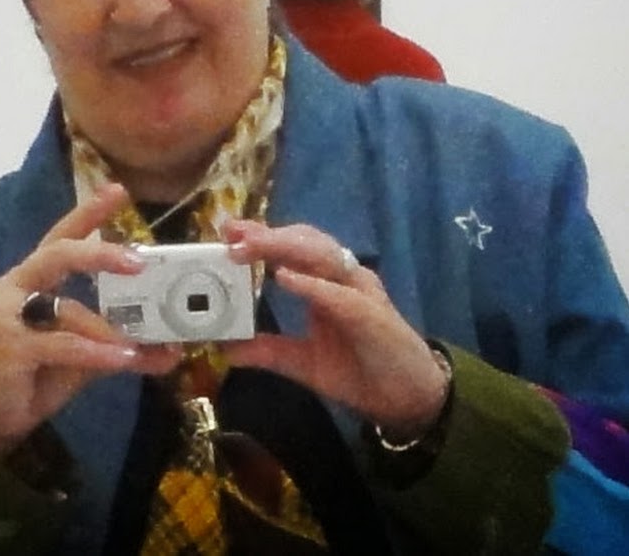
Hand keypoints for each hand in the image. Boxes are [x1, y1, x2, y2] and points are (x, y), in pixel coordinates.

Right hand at [0, 183, 180, 457]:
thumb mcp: (86, 355)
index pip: (63, 236)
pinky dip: (95, 352)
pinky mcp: (9, 348)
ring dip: (106, 328)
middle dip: (98, 253)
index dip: (88, 213)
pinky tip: (122, 359)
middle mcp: (18, 287)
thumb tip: (173, 348)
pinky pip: (61, 344)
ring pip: (65, 308)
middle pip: (58, 254)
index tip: (117, 190)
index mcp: (36, 278)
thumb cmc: (38, 372)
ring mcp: (8, 316)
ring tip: (138, 346)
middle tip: (137, 261)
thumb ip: (122, 344)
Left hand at [222, 220, 448, 437]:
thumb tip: (225, 349)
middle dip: (267, 234)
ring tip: (250, 244)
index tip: (228, 231)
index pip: (291, 250)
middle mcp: (344, 278)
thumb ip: (268, 351)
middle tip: (232, 231)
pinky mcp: (371, 315)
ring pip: (321, 256)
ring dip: (283, 247)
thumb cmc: (360, 372)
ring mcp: (360, 293)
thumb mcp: (303, 363)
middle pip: (304, 242)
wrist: (408, 401)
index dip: (261, 236)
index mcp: (326, 283)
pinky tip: (284, 277)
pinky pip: (339, 294)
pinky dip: (311, 283)